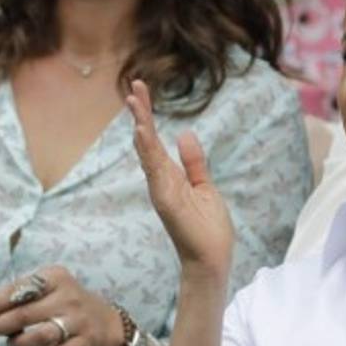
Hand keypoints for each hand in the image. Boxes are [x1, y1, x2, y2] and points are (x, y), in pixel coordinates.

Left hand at [0, 266, 126, 345]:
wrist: (105, 322)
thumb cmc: (65, 305)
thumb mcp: (47, 291)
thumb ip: (17, 299)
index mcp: (54, 276)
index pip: (18, 289)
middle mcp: (68, 295)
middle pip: (25, 313)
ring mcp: (78, 320)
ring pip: (41, 335)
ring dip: (18, 343)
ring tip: (9, 345)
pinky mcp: (86, 342)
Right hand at [126, 79, 232, 277]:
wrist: (211, 259)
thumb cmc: (208, 228)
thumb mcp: (205, 187)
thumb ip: (194, 163)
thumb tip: (184, 135)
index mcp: (170, 177)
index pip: (155, 142)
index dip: (147, 117)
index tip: (140, 92)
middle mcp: (161, 181)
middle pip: (146, 142)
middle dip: (141, 114)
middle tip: (134, 86)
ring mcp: (161, 190)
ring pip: (147, 152)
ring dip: (141, 126)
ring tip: (134, 101)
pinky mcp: (166, 200)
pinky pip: (155, 171)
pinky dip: (147, 151)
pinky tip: (142, 132)